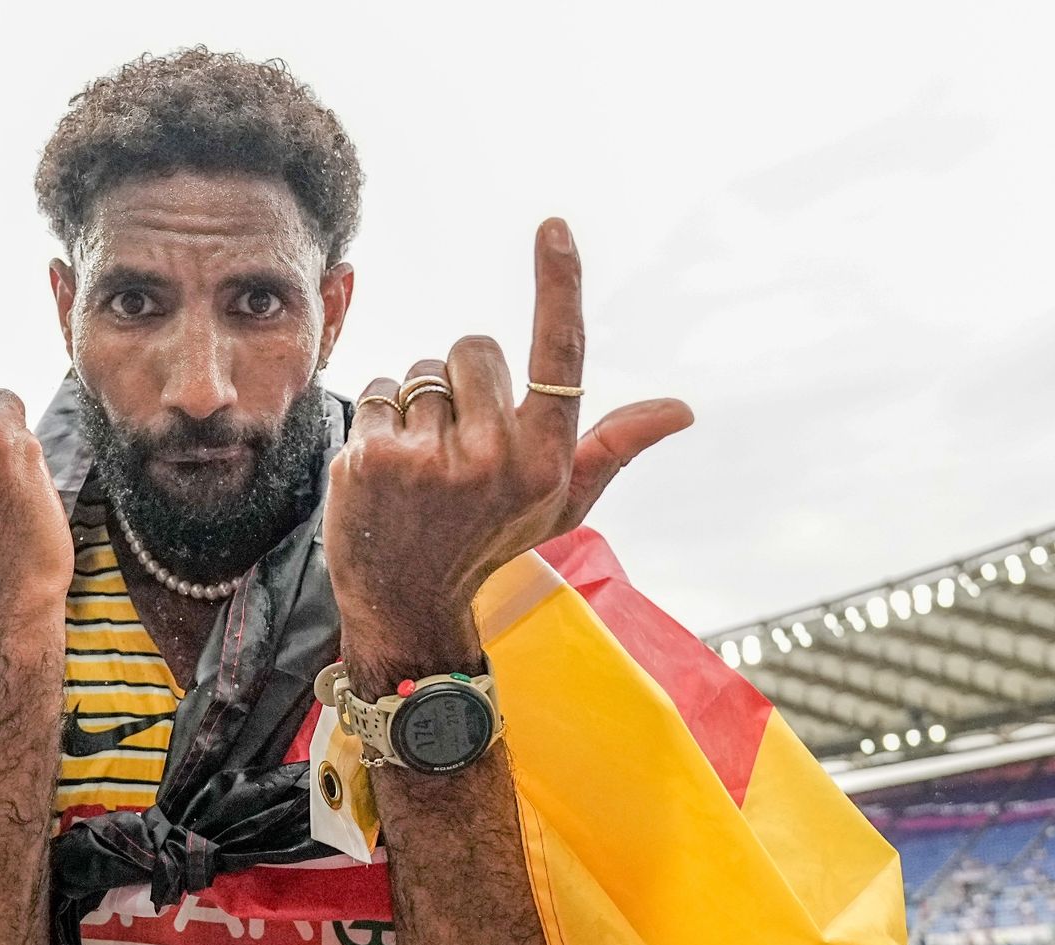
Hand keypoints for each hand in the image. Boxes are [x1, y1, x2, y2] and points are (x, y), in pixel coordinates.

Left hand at [325, 218, 692, 650]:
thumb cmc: (490, 545)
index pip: (559, 355)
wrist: (407, 608)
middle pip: (475, 347)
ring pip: (421, 372)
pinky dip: (376, 421)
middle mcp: (493, 459)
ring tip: (418, 466)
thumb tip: (682, 409)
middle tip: (456, 444)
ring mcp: (430, 461)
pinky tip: (383, 471)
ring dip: (417, 405)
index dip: (558, 284)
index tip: (552, 227)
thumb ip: (614, 446)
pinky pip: (377, 393)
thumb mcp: (561, 504)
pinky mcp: (373, 459)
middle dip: (464, 380)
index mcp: (546, 460)